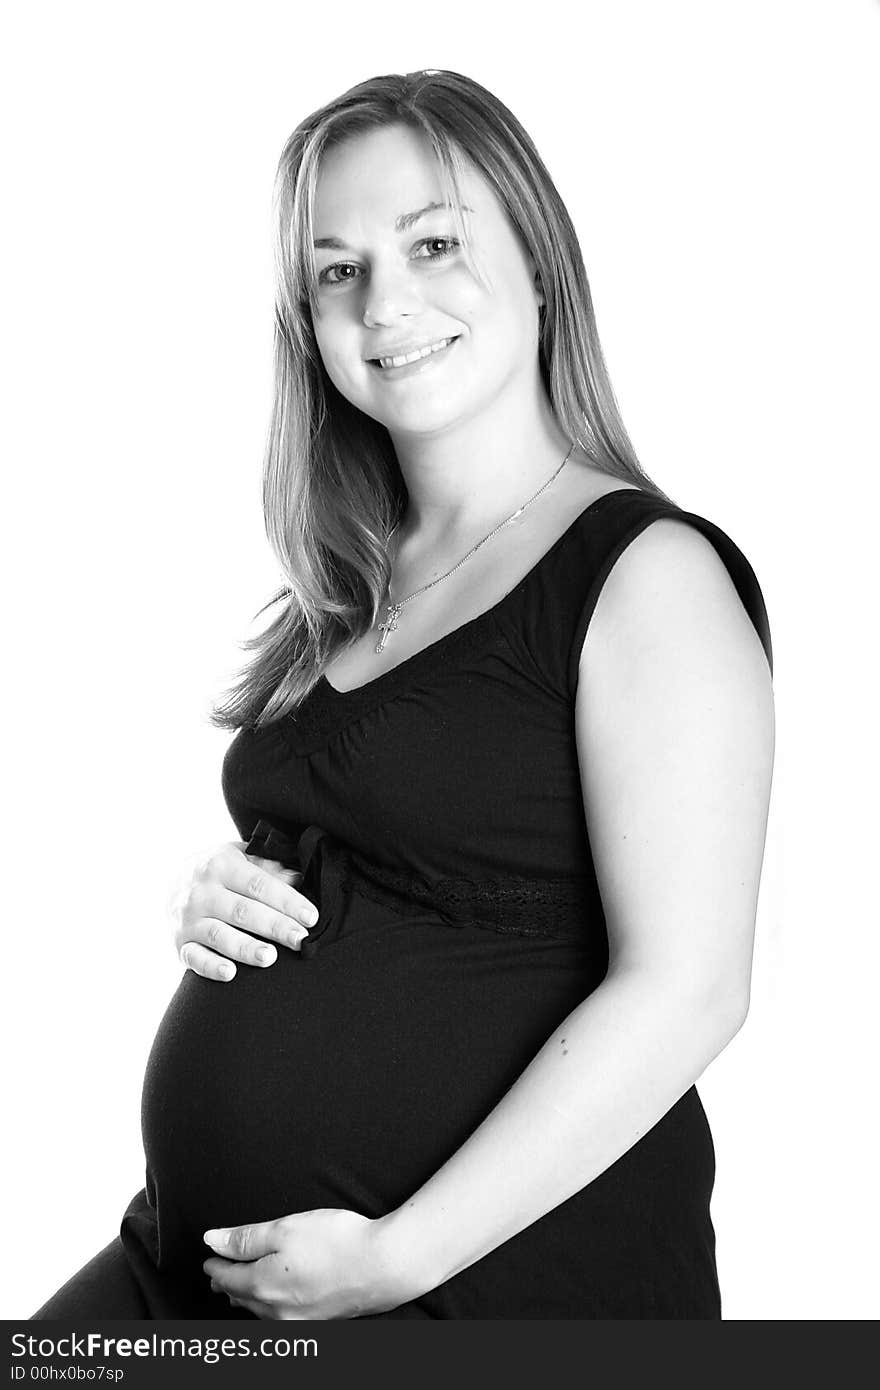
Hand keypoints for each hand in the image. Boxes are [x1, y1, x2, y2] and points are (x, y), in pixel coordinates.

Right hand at [169, 840, 319, 981]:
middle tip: (300, 939)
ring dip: (245, 948)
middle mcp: (202, 892)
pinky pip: (194, 957)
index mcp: (220, 865)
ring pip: (219, 935)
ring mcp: (188, 919)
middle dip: (274, 926)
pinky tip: (231, 974)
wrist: (172, 882)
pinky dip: (211, 967)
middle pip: (242, 911)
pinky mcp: (180, 943)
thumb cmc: (219, 871)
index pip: (259, 884)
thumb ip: (268, 868)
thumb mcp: (240, 858)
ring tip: (270, 958)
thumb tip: (299, 878)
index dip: (287, 901)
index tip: (311, 917)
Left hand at [202, 1208, 412, 1318]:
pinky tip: (275, 1299)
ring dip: (246, 1298)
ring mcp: (297, 1321)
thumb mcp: (285, 1228)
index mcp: (262, 1285)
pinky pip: (280, 1317)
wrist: (385, 1266)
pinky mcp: (318, 1322)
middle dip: (227, 1284)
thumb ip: (246, 1237)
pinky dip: (268, 1306)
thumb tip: (213, 1240)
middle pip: (242, 1298)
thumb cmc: (337, 1242)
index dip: (215, 1265)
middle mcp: (276, 1310)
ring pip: (260, 1311)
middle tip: (217, 1274)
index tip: (208, 1258)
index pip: (227, 1278)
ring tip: (240, 1289)